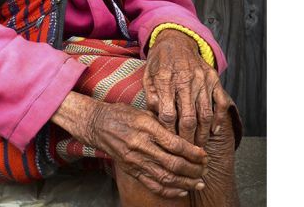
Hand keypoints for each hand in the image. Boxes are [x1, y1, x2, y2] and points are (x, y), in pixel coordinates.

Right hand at [51, 92, 207, 197]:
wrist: (98, 125)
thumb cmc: (123, 114)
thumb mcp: (144, 112)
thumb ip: (164, 123)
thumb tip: (186, 134)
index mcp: (146, 128)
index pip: (175, 144)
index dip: (193, 152)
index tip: (204, 155)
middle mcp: (141, 146)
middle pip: (173, 164)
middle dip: (193, 169)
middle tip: (205, 169)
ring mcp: (135, 161)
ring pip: (165, 177)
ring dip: (185, 183)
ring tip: (199, 183)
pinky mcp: (131, 170)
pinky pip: (152, 185)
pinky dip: (169, 190)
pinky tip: (182, 190)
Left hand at [144, 29, 232, 147]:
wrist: (177, 40)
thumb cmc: (160, 61)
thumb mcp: (148, 76)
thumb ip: (151, 96)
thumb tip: (156, 118)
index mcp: (166, 79)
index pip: (168, 114)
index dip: (169, 132)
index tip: (168, 143)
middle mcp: (186, 79)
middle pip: (188, 117)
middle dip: (187, 138)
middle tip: (185, 152)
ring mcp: (202, 79)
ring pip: (205, 113)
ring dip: (202, 133)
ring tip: (198, 147)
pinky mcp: (214, 78)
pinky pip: (220, 102)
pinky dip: (218, 118)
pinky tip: (213, 131)